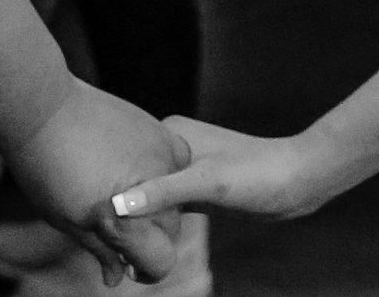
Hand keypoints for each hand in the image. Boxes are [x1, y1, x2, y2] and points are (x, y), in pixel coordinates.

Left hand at [7, 79, 194, 286]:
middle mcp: (155, 187)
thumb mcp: (68, 220)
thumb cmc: (46, 167)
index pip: (160, 260)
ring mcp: (163, 155)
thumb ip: (102, 249)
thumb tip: (118, 276)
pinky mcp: (161, 130)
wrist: (44, 107)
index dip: (145, 269)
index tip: (129, 267)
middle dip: (148, 236)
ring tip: (116, 192)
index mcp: (128, 218)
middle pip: (170, 229)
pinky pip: (172, 162)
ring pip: (173, 194)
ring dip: (153, 203)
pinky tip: (125, 165)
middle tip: (115, 228)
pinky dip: (156, 172)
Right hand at [110, 117, 338, 222]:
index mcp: (171, 133)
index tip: (80, 214)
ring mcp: (185, 169)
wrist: (298, 182)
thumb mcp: (209, 184)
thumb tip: (117, 205)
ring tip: (108, 244)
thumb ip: (164, 193)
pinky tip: (138, 243)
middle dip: (116, 207)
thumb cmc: (259, 176)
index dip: (103, 188)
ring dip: (134, 218)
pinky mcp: (198, 190)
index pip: (122, 163)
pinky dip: (152, 224)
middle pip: (131, 181)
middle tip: (92, 238)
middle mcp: (174, 147)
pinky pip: (163, 209)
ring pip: (147, 197)